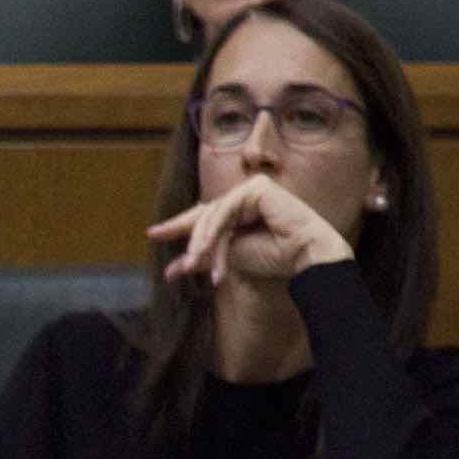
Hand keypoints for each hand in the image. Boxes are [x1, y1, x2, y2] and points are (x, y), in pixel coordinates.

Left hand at [145, 174, 355, 290]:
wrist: (306, 257)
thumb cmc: (276, 257)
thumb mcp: (228, 257)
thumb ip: (201, 257)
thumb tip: (170, 271)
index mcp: (241, 210)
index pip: (206, 216)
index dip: (180, 225)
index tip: (153, 234)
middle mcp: (246, 196)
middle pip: (206, 214)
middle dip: (188, 235)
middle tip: (169, 251)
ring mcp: (253, 188)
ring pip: (214, 215)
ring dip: (203, 241)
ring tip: (193, 262)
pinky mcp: (259, 187)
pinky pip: (226, 210)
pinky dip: (215, 231)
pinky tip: (207, 250)